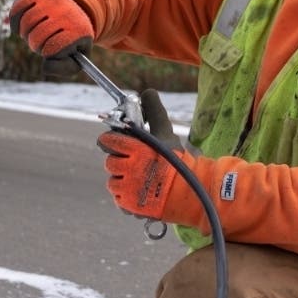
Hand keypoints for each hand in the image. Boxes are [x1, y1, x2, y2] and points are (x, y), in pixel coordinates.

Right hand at [9, 0, 93, 77]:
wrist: (72, 16)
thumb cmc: (71, 43)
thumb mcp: (75, 60)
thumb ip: (62, 68)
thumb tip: (45, 65)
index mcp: (79, 31)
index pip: (53, 47)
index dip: (48, 52)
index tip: (53, 49)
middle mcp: (68, 12)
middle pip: (37, 36)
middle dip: (36, 44)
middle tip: (41, 43)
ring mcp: (53, 0)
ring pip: (27, 22)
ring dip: (26, 33)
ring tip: (34, 33)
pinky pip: (17, 7)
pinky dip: (15, 20)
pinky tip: (21, 26)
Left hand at [99, 89, 183, 218]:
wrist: (190, 192)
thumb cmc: (177, 161)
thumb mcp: (166, 132)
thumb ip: (154, 111)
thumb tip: (147, 91)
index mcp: (135, 149)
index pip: (107, 140)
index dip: (111, 140)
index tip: (118, 142)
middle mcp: (128, 169)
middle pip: (109, 162)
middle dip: (119, 161)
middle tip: (135, 162)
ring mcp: (128, 189)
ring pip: (112, 182)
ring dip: (122, 179)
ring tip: (140, 179)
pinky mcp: (129, 206)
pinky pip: (119, 199)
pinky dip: (127, 196)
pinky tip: (140, 192)